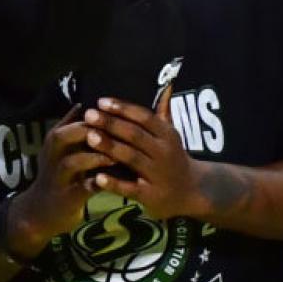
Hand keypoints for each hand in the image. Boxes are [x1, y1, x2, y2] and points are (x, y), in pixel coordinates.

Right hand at [4, 112, 112, 257]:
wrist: (42, 211)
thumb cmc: (58, 175)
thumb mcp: (60, 149)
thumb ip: (71, 127)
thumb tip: (83, 103)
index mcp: (55, 140)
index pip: (77, 120)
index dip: (100, 115)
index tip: (125, 114)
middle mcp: (53, 155)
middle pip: (68, 135)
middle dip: (94, 131)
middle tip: (122, 132)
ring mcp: (58, 176)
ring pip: (74, 161)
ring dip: (97, 157)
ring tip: (118, 156)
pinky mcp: (67, 197)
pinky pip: (84, 187)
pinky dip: (100, 182)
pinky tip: (118, 180)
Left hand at [87, 92, 204, 219]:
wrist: (193, 191)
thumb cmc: (174, 159)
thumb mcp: (171, 136)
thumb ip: (163, 113)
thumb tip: (166, 86)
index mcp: (167, 135)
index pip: (144, 117)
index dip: (123, 109)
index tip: (101, 101)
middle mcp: (163, 153)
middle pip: (135, 135)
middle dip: (111, 124)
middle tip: (89, 115)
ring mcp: (157, 175)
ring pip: (132, 158)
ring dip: (110, 147)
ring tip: (89, 137)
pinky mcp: (151, 195)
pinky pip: (130, 188)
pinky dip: (114, 183)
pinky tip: (98, 177)